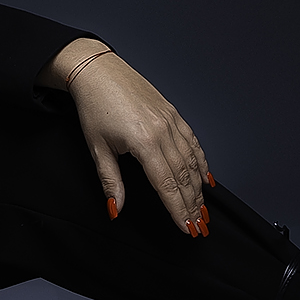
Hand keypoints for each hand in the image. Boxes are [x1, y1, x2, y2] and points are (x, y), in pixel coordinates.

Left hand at [43, 39, 212, 235]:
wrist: (98, 71)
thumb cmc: (94, 106)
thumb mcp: (97, 148)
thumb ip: (111, 181)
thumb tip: (116, 209)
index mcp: (144, 142)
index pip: (167, 185)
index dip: (178, 210)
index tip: (186, 228)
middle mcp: (163, 131)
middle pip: (184, 176)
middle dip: (192, 204)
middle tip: (198, 227)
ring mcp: (171, 121)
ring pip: (192, 161)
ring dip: (198, 187)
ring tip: (202, 209)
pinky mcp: (173, 113)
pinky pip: (192, 142)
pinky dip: (201, 162)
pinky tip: (205, 177)